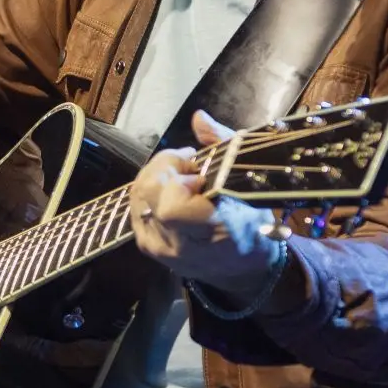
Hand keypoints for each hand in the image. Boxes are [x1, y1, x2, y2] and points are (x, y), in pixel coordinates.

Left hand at [131, 110, 279, 300]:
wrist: (244, 269)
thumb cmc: (251, 221)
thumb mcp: (248, 181)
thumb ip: (222, 145)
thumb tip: (198, 118)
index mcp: (211, 232)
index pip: (171, 206)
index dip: (178, 178)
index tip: (199, 170)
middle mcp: (177, 245)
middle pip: (146, 192)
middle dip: (166, 166)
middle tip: (190, 166)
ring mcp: (158, 248)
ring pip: (137, 195)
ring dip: (158, 176)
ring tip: (183, 178)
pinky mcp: (146, 246)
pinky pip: (136, 206)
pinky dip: (152, 190)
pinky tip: (172, 190)